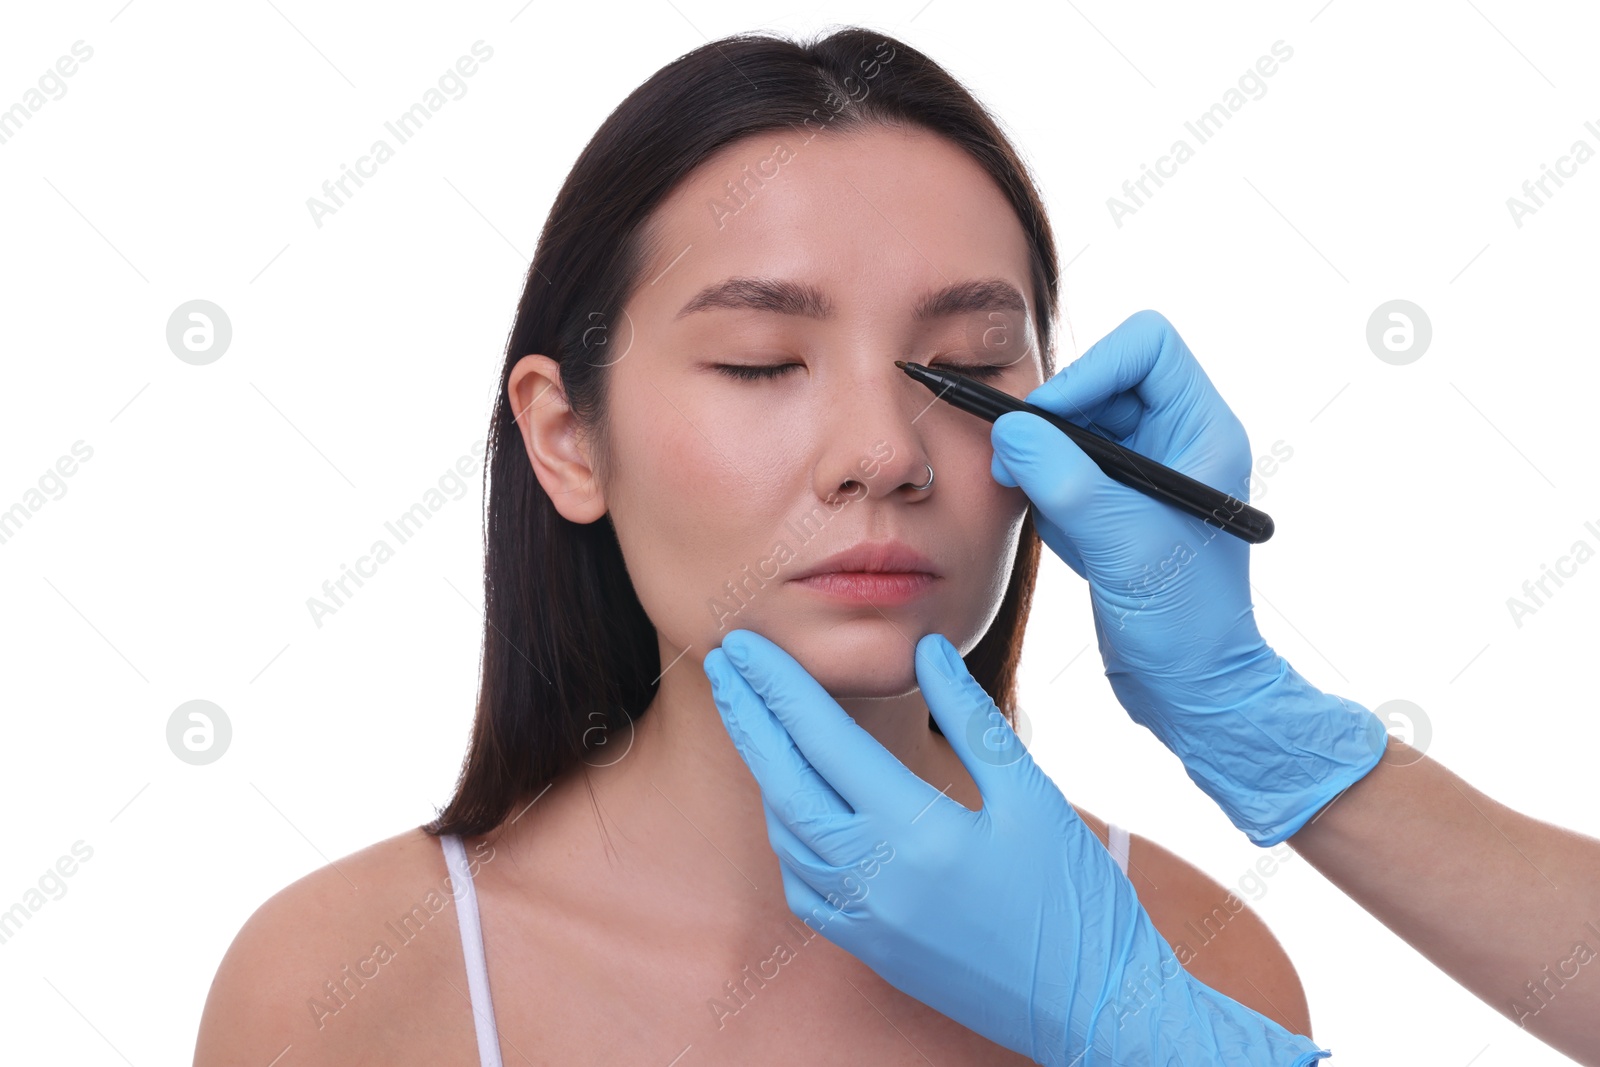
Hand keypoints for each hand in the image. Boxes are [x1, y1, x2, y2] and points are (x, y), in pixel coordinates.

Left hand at [702, 627, 1328, 1065]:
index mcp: (915, 831)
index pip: (822, 739)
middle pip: (783, 781)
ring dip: (765, 770)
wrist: (1092, 1006)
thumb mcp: (1032, 796)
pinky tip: (794, 803)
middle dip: (748, 716)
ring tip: (758, 719)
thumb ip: (972, 719)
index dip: (777, 684)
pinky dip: (788, 832)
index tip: (745, 643)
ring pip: (787, 832)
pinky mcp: (867, 949)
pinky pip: (802, 882)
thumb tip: (927, 650)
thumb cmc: (1074, 898)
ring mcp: (863, 920)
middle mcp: (873, 878)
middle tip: (721, 663)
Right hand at [990, 309, 1387, 844]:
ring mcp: (1143, 474)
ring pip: (1074, 424)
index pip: (1146, 346)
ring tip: (1031, 497)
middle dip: (1053, 416)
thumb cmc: (1186, 624)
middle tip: (1015, 458)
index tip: (1046, 419)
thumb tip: (1011, 431)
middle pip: (1100, 380)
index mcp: (1204, 432)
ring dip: (1040, 454)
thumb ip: (1065, 479)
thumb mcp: (1123, 544)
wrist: (1190, 692)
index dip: (1090, 369)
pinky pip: (1061, 467)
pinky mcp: (1112, 507)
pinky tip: (1054, 533)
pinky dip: (1042, 488)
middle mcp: (1177, 442)